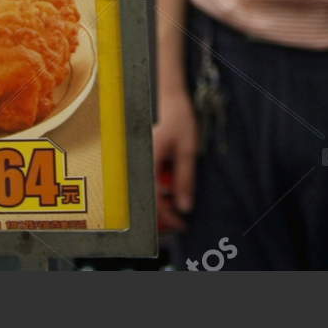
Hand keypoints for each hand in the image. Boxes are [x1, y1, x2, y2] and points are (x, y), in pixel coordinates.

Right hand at [154, 88, 197, 232]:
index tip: (181, 225)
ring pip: (147, 193)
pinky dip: (160, 192)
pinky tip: (171, 191)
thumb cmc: (179, 122)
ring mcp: (141, 162)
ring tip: (178, 207)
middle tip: (180, 222)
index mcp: (148, 162)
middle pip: (147, 199)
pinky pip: (149, 182)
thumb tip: (184, 207)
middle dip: (163, 215)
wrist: (171, 102)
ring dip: (162, 204)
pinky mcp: (144, 161)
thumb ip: (185, 179)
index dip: (167, 217)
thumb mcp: (188, 152)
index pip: (154, 199)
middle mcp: (140, 164)